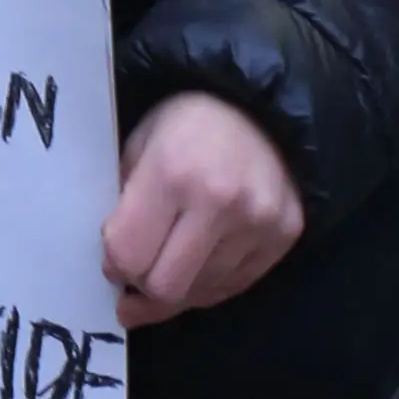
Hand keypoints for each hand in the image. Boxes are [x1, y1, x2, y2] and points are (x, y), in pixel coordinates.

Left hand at [101, 91, 304, 326]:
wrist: (260, 104)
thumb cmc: (188, 121)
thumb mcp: (141, 144)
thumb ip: (125, 203)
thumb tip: (115, 266)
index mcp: (172, 170)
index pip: (130, 254)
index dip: (114, 264)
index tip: (114, 259)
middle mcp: (219, 202)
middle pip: (166, 287)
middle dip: (144, 284)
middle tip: (137, 272)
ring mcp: (257, 223)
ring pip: (201, 293)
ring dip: (180, 283)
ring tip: (173, 257)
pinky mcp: (283, 237)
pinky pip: (234, 287)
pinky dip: (211, 282)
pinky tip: (201, 260)